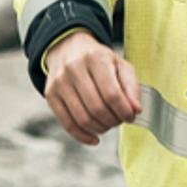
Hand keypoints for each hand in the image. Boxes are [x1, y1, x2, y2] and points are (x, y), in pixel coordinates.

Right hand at [39, 31, 142, 146]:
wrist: (68, 49)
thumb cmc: (98, 60)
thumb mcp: (120, 65)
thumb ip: (132, 87)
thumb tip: (136, 110)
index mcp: (95, 58)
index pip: (112, 94)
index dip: (124, 111)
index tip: (131, 116)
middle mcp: (74, 68)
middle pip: (97, 108)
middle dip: (113, 121)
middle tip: (119, 120)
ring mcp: (59, 82)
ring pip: (82, 118)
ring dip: (100, 129)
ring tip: (108, 124)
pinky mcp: (50, 95)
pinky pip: (67, 124)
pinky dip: (82, 136)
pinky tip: (94, 138)